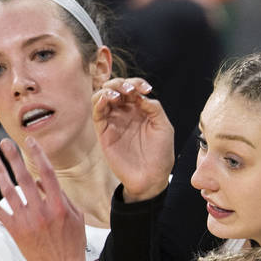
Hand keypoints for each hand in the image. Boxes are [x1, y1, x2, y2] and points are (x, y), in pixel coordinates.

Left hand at [0, 137, 86, 260]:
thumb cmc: (72, 242)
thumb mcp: (76, 217)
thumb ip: (63, 197)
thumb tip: (44, 181)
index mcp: (59, 206)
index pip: (47, 173)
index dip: (38, 155)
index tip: (30, 141)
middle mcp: (41, 211)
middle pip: (24, 178)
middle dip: (14, 158)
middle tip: (5, 142)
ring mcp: (26, 221)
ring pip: (8, 191)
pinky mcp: (14, 230)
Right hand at [94, 78, 177, 200]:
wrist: (151, 177)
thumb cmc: (160, 154)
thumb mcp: (164, 127)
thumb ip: (154, 108)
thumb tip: (140, 95)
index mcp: (140, 110)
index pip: (133, 88)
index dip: (137, 83)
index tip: (146, 89)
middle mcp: (125, 113)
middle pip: (116, 88)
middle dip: (121, 84)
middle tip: (130, 91)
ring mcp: (114, 121)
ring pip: (103, 96)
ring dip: (109, 90)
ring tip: (119, 96)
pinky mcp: (104, 132)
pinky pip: (97, 112)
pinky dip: (99, 101)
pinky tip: (108, 100)